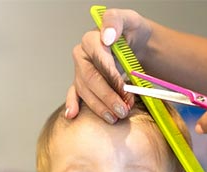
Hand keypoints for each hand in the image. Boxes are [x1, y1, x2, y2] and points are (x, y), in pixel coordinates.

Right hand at [66, 8, 151, 122]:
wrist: (134, 43)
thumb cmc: (131, 32)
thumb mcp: (129, 19)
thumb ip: (116, 21)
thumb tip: (106, 36)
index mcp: (91, 40)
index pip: (99, 59)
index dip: (111, 75)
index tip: (124, 88)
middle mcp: (82, 56)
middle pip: (91, 79)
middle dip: (107, 97)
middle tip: (122, 109)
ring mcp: (80, 71)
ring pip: (86, 91)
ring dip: (99, 106)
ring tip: (115, 117)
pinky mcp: (82, 82)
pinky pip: (75, 94)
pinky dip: (72, 105)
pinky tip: (72, 115)